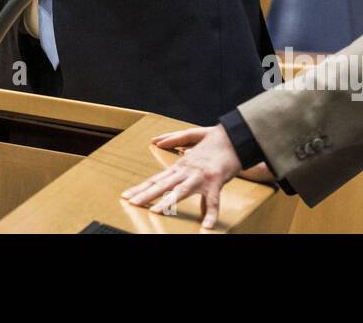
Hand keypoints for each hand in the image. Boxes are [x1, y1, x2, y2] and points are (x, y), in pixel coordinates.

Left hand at [120, 124, 243, 228]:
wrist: (235, 137)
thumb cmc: (215, 141)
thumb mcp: (193, 138)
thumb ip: (176, 140)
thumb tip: (158, 141)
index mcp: (180, 165)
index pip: (156, 179)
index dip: (141, 188)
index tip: (126, 196)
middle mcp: (186, 170)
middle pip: (163, 184)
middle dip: (145, 194)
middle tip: (131, 202)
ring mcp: (200, 176)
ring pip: (181, 191)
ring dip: (168, 202)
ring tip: (155, 211)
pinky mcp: (216, 180)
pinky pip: (213, 200)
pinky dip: (210, 214)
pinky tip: (206, 226)